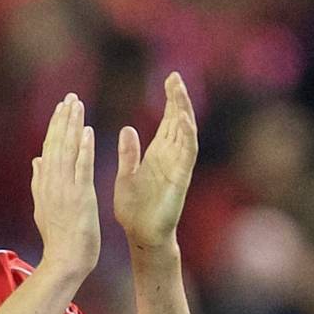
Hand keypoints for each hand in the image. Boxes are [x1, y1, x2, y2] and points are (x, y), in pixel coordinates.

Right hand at [32, 94, 99, 280]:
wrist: (64, 261)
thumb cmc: (59, 238)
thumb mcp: (44, 207)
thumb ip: (39, 182)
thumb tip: (36, 160)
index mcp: (44, 184)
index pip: (49, 148)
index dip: (55, 126)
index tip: (61, 108)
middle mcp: (51, 183)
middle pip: (56, 144)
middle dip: (63, 119)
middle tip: (70, 97)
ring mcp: (65, 189)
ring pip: (67, 151)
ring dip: (72, 126)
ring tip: (77, 105)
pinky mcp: (80, 197)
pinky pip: (81, 168)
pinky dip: (83, 148)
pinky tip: (87, 131)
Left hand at [114, 72, 197, 250]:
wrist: (141, 236)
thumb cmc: (134, 210)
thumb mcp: (126, 175)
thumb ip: (129, 154)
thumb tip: (127, 129)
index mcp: (157, 155)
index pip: (167, 121)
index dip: (170, 101)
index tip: (169, 79)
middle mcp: (171, 158)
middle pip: (179, 121)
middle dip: (178, 99)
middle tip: (176, 77)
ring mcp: (178, 167)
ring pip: (186, 133)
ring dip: (184, 112)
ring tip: (180, 91)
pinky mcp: (180, 178)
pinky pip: (187, 153)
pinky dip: (186, 136)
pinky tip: (182, 119)